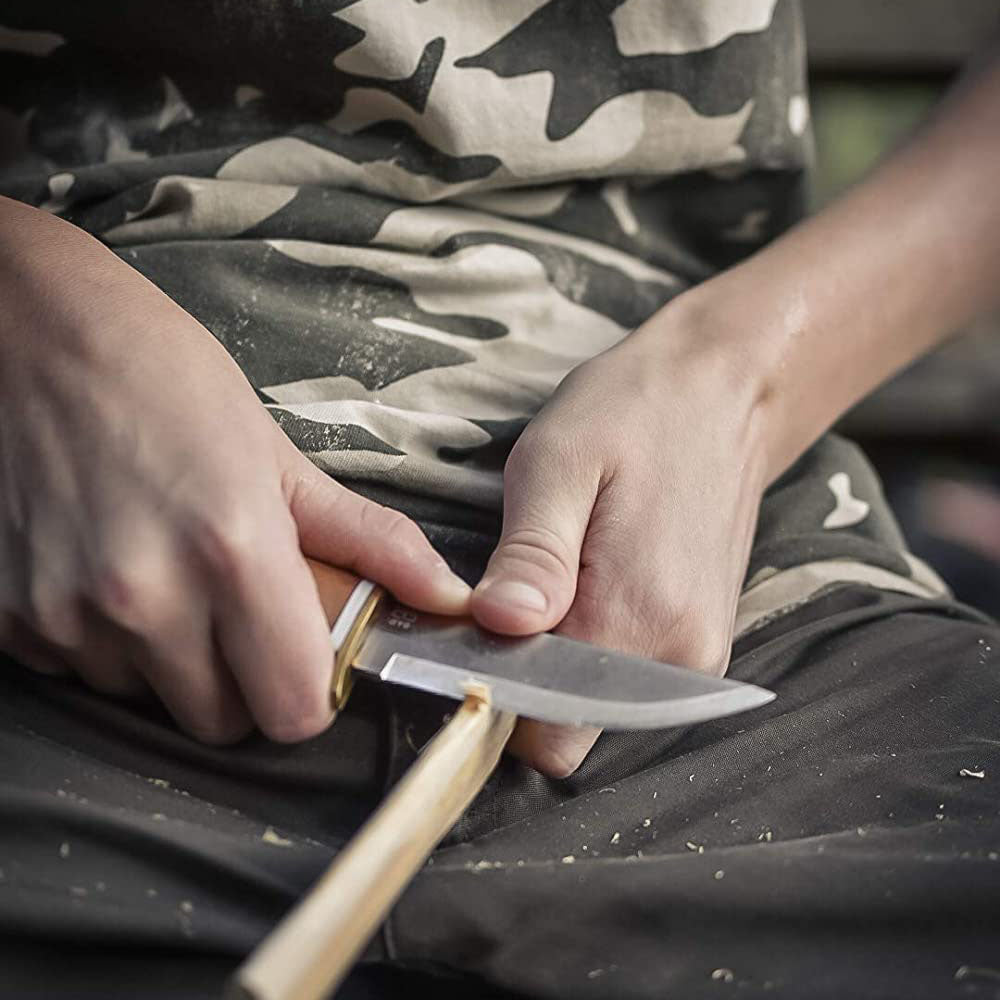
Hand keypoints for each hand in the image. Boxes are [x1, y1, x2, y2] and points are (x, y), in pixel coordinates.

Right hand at [0, 198, 469, 743]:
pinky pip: (83, 672)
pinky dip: (107, 642)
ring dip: (170, 661)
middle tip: (241, 613)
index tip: (305, 660)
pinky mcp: (10, 617)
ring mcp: (68, 613)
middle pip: (222, 722)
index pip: (292, 712)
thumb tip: (445, 594)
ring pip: (150, 699)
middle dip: (244, 684)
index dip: (308, 695)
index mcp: (233, 552)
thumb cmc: (166, 380)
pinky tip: (108, 568)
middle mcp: (146, 597)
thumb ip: (370, 539)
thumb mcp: (280, 455)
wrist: (32, 333)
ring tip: (169, 573)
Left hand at [470, 296, 769, 775]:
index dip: (495, 701)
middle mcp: (682, 656)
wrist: (723, 392)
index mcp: (640, 617)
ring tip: (549, 578)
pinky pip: (625, 678)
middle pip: (569, 728)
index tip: (470, 642)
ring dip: (556, 663)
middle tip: (505, 595)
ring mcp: (700, 652)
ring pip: (594, 706)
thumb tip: (498, 627)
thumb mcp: (558, 463)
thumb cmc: (634, 413)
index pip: (546, 735)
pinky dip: (591, 649)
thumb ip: (532, 555)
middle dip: (522, 683)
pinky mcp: (701, 638)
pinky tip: (583, 583)